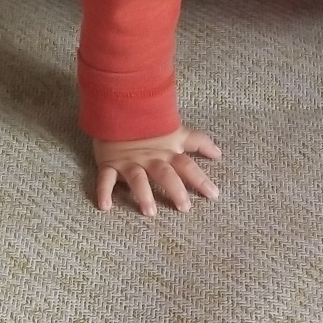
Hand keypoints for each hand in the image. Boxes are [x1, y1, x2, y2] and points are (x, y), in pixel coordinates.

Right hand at [93, 127, 221, 214]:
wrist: (119, 111)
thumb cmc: (150, 127)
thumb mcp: (176, 133)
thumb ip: (198, 143)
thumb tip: (218, 154)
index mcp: (167, 153)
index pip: (187, 166)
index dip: (200, 179)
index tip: (213, 195)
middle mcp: (150, 159)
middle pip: (165, 174)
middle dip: (175, 189)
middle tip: (184, 208)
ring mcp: (129, 163)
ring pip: (137, 178)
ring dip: (143, 194)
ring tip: (150, 212)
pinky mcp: (110, 164)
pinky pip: (105, 179)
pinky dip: (103, 192)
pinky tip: (105, 207)